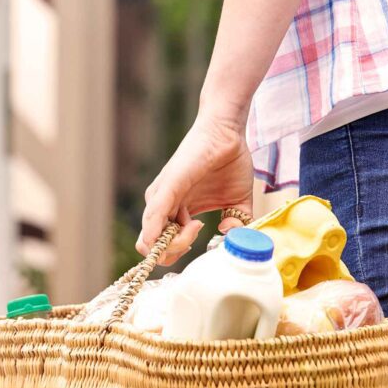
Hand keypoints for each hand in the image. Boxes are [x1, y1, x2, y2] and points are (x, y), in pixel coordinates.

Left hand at [137, 114, 254, 265]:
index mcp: (176, 211)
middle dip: (175, 253)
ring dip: (176, 244)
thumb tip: (229, 236)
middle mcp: (163, 206)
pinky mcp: (166, 186)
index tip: (203, 239)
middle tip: (199, 233)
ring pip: (151, 239)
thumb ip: (236, 223)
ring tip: (197, 226)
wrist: (228, 134)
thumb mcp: (237, 202)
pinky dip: (155, 233)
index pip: (162, 247)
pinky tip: (165, 237)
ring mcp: (161, 196)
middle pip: (152, 248)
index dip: (178, 252)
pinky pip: (154, 216)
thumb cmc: (230, 163)